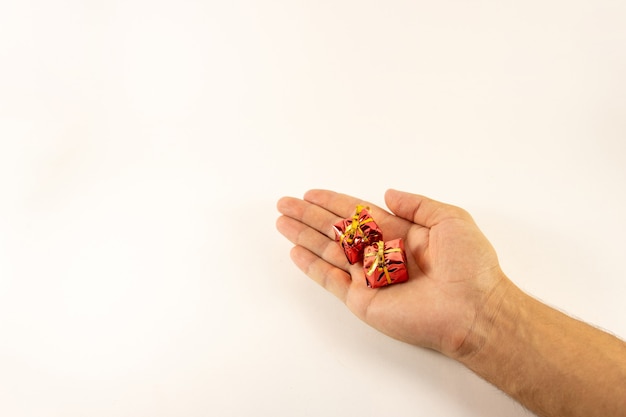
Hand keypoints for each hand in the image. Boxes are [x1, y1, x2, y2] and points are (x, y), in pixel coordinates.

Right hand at [276, 189, 508, 356]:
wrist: (473, 309)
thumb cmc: (469, 264)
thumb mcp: (449, 219)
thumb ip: (416, 204)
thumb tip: (387, 193)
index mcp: (400, 233)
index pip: (358, 214)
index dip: (334, 202)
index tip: (312, 193)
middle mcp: (380, 254)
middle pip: (336, 230)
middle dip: (310, 216)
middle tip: (285, 203)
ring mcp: (368, 277)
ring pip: (328, 251)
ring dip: (304, 236)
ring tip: (281, 222)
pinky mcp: (362, 299)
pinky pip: (330, 279)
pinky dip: (312, 266)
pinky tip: (295, 251)